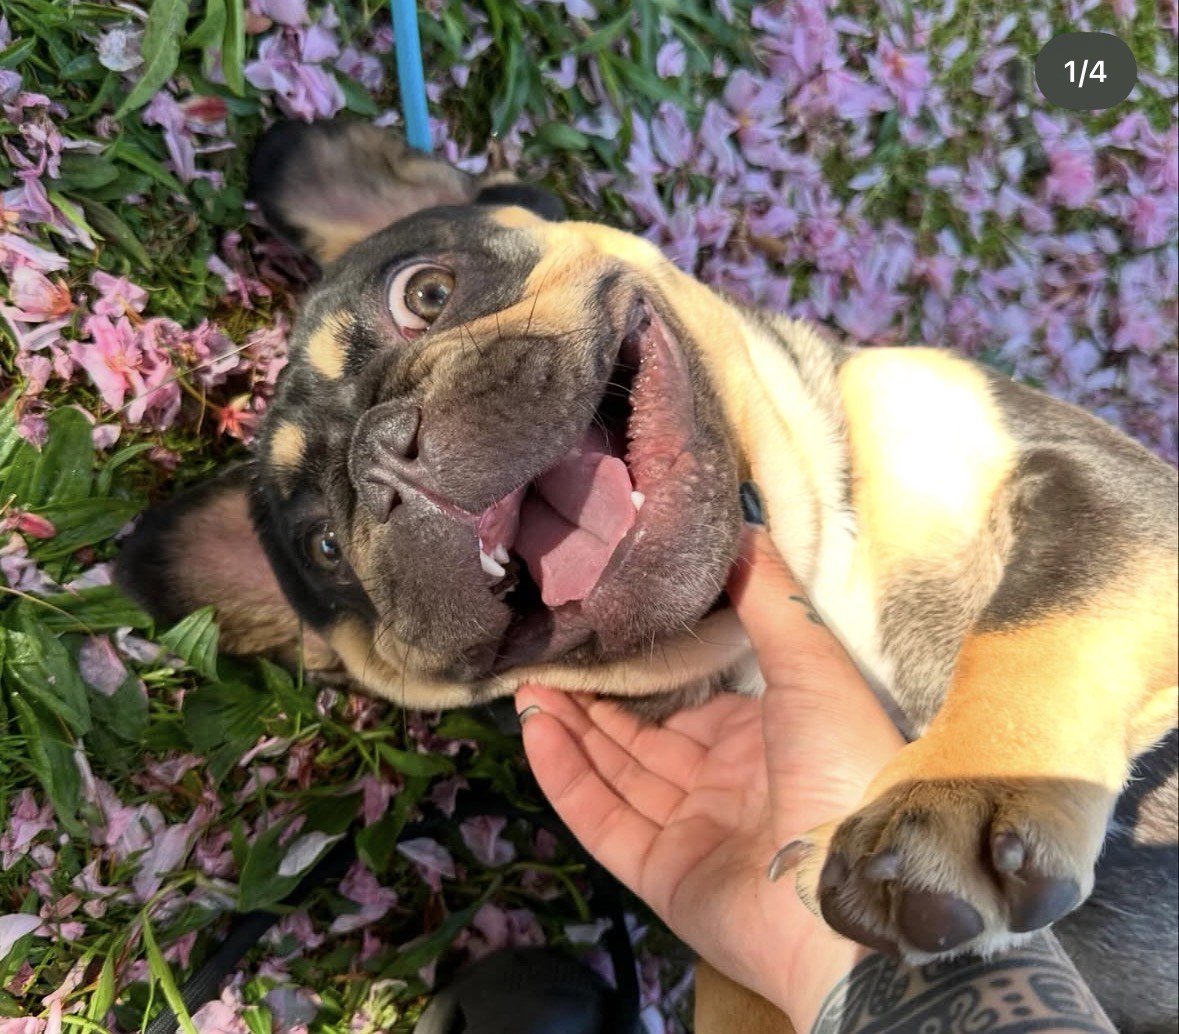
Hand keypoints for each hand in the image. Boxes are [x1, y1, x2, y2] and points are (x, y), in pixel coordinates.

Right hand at [516, 527, 905, 1027]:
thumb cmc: (839, 762)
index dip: (645, 674)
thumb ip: (770, 599)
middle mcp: (725, 785)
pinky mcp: (661, 875)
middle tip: (546, 659)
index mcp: (764, 738)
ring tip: (527, 686)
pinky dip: (566, 778)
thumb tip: (741, 528)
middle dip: (594, 701)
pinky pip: (603, 820)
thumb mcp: (811, 663)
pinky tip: (536, 731)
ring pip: (616, 775)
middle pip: (643, 739)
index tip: (602, 634)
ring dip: (571, 732)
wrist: (852, 889)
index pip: (691, 703)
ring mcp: (691, 834)